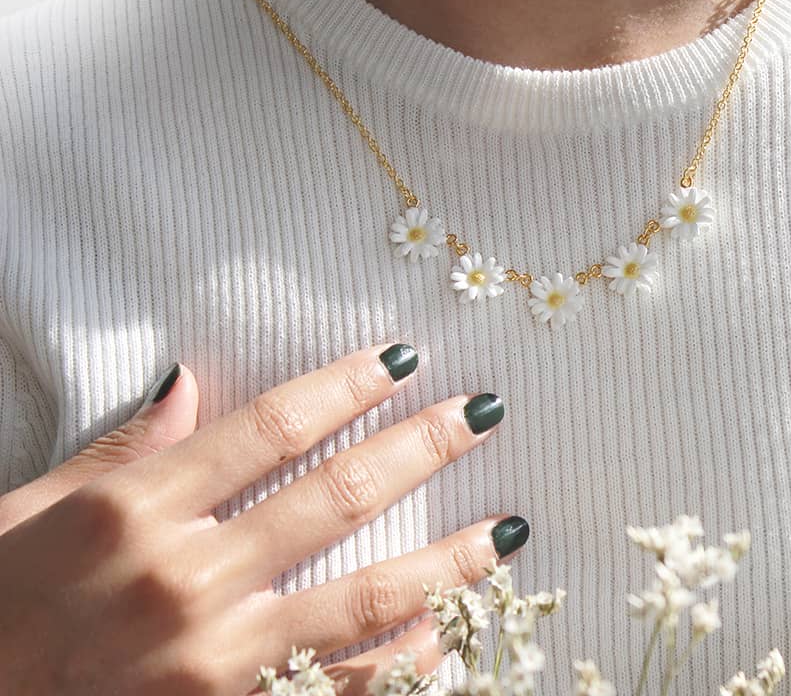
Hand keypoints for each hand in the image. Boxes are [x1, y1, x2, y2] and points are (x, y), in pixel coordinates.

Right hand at [0, 343, 522, 694]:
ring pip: (364, 599)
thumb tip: (189, 381)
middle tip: (483, 414)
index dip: (348, 386)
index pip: (271, 428)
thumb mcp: (29, 511)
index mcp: (134, 511)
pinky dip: (407, 661)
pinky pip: (343, 688)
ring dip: (449, 560)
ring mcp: (216, 661)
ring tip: (510, 529)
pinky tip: (455, 631)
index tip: (404, 361)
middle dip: (421, 448)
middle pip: (336, 498)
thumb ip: (120, 449)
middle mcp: (184, 580)